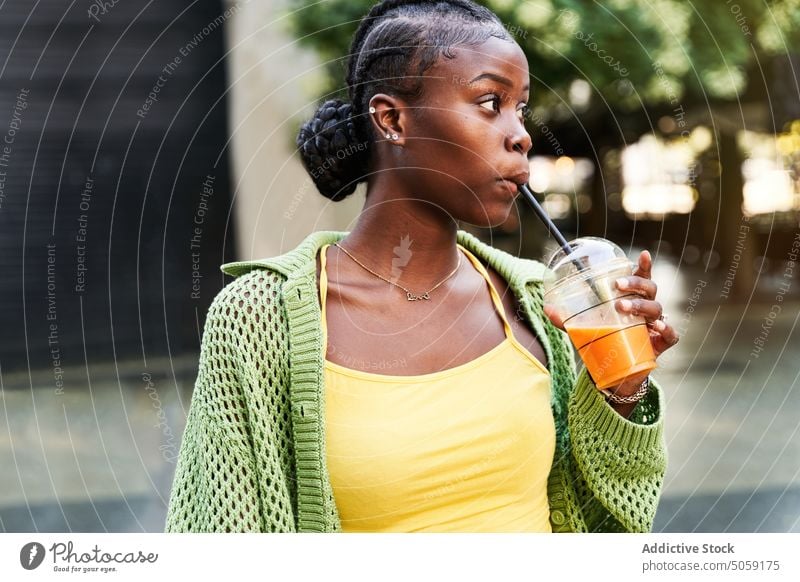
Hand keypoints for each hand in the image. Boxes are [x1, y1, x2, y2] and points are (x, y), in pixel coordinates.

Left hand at [543, 250, 679, 358]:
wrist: (621, 369)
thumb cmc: (607, 338)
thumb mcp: (585, 327)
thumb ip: (567, 320)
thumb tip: (546, 310)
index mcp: (633, 298)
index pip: (642, 277)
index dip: (645, 265)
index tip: (643, 254)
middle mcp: (647, 307)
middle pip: (650, 288)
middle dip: (636, 283)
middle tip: (617, 286)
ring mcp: (656, 324)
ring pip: (657, 308)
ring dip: (641, 305)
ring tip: (623, 308)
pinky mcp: (661, 343)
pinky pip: (670, 335)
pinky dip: (667, 329)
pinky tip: (656, 328)